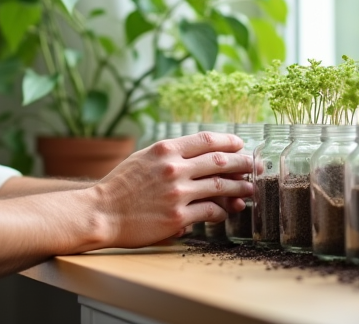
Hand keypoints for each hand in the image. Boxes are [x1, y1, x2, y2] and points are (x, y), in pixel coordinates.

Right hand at [84, 132, 253, 247]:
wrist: (101, 212)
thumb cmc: (120, 186)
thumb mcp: (143, 158)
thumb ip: (170, 155)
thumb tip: (199, 157)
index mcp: (165, 149)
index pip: (206, 139)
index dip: (228, 141)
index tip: (240, 144)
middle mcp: (173, 168)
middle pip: (219, 161)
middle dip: (243, 163)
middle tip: (257, 165)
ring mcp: (177, 193)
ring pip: (220, 186)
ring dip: (240, 187)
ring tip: (250, 189)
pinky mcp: (177, 217)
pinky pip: (209, 211)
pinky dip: (222, 210)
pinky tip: (229, 210)